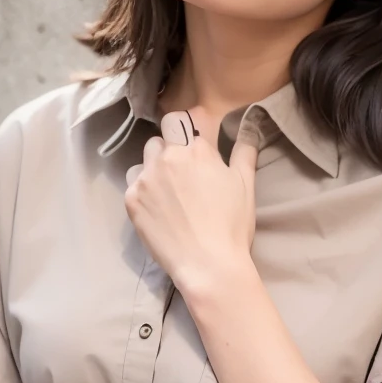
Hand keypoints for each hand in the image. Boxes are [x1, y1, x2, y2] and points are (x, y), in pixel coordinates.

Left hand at [124, 107, 257, 293]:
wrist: (207, 264)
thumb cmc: (231, 225)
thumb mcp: (245, 185)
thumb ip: (244, 151)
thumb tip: (250, 126)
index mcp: (197, 149)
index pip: (187, 118)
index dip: (192, 127)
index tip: (197, 140)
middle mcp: (168, 157)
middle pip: (163, 134)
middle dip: (172, 145)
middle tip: (183, 170)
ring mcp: (146, 177)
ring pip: (145, 156)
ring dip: (155, 164)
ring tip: (168, 188)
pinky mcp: (132, 199)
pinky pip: (133, 182)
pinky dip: (144, 189)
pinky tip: (158, 207)